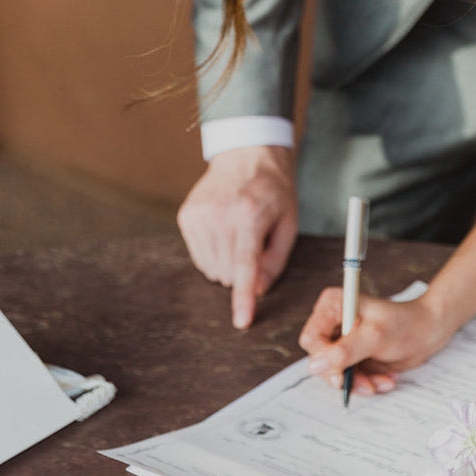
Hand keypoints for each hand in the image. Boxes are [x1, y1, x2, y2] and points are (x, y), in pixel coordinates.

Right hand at [177, 146, 297, 328]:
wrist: (246, 154)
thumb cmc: (273, 189)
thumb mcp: (288, 221)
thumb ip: (275, 259)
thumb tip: (258, 290)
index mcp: (249, 215)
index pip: (245, 265)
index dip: (243, 297)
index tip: (241, 322)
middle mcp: (220, 215)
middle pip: (228, 273)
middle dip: (244, 272)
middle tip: (255, 242)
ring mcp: (199, 215)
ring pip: (211, 269)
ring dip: (227, 264)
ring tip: (240, 235)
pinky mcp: (186, 216)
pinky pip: (199, 257)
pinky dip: (213, 254)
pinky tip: (224, 232)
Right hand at [299, 288, 450, 395]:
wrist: (428, 331)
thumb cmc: (404, 324)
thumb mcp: (374, 337)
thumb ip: (344, 352)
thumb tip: (314, 366)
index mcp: (333, 305)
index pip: (312, 338)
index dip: (323, 359)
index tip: (341, 375)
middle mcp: (334, 321)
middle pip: (321, 360)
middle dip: (344, 376)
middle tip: (365, 385)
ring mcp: (344, 340)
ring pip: (335, 373)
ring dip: (358, 383)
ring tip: (379, 383)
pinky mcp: (354, 355)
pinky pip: (351, 377)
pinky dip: (367, 382)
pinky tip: (385, 380)